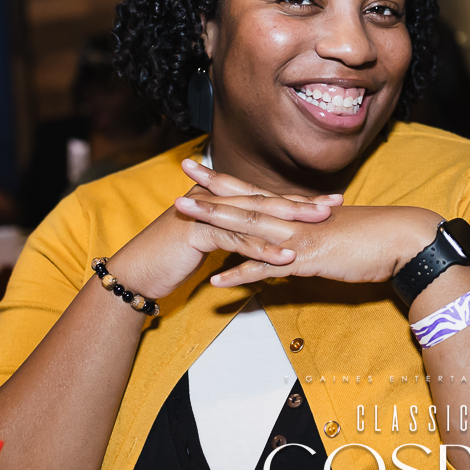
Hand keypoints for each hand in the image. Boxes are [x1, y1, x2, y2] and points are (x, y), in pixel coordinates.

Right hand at [107, 161, 338, 299]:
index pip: (266, 198)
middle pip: (266, 200)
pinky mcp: (198, 233)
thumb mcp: (208, 244)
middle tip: (333, 204)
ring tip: (319, 224)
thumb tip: (258, 239)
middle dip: (301, 203)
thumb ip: (232, 236)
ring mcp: (206, 214)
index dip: (297, 199)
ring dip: (289, 221)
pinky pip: (236, 240)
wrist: (136, 272)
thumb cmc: (170, 260)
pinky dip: (261, 249)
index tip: (328, 200)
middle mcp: (216, 202)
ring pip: (254, 216)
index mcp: (221, 201)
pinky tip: (285, 257)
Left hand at [173, 185, 440, 287]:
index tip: (202, 170)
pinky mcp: (309, 258)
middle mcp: (296, 218)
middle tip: (182, 175)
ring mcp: (300, 236)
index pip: (258, 191)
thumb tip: (297, 244)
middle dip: (211, 189)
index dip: (228, 181)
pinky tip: (217, 281)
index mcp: (302, 211)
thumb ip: (314, 235)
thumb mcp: (338, 232)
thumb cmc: (376, 238)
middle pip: (247, 201)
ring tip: (184, 213)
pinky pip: (268, 267)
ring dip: (216, 219)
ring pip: (250, 225)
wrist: (404, 240)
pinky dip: (241, 274)